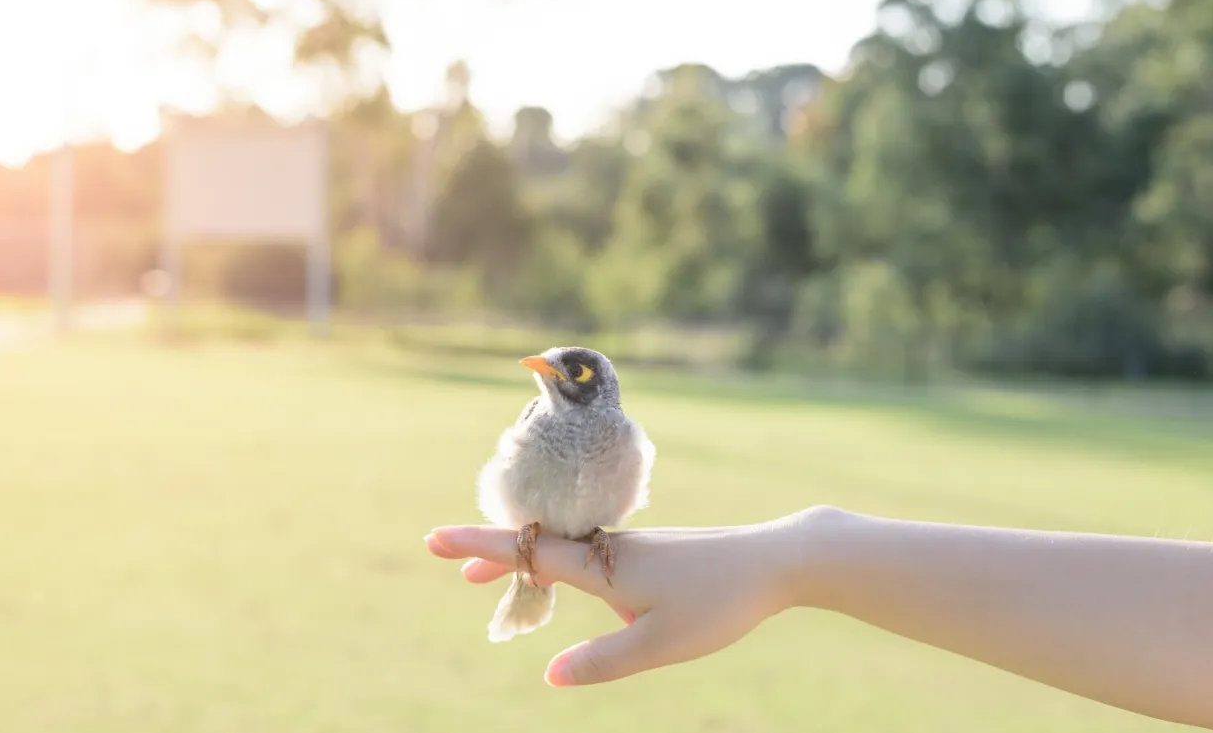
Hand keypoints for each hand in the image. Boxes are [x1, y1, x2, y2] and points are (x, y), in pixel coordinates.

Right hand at [425, 511, 816, 686]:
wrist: (778, 560)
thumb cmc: (719, 602)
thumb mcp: (658, 645)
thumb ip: (602, 662)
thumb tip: (551, 675)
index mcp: (603, 566)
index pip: (527, 552)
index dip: (478, 546)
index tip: (434, 538)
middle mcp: (609, 549)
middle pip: (536, 546)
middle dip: (492, 555)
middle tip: (452, 566)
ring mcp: (630, 548)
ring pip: (563, 551)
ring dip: (524, 561)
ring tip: (491, 581)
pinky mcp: (650, 553)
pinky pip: (588, 555)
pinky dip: (559, 564)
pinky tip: (574, 584)